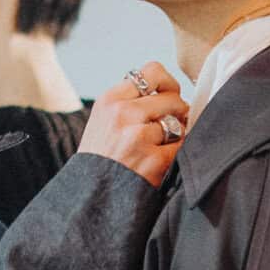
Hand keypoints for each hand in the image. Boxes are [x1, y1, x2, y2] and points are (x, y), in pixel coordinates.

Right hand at [80, 63, 189, 186]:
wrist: (89, 198)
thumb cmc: (100, 160)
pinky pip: (181, 147)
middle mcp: (123, 114)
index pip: (152, 71)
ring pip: (177, 123)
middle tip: (171, 126)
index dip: (168, 83)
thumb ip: (129, 102)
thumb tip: (169, 92)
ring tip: (159, 148)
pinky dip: (175, 155)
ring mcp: (138, 137)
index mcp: (110, 100)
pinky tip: (159, 163)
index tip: (168, 95)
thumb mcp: (103, 121)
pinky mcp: (153, 161)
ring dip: (176, 136)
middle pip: (172, 98)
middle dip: (177, 112)